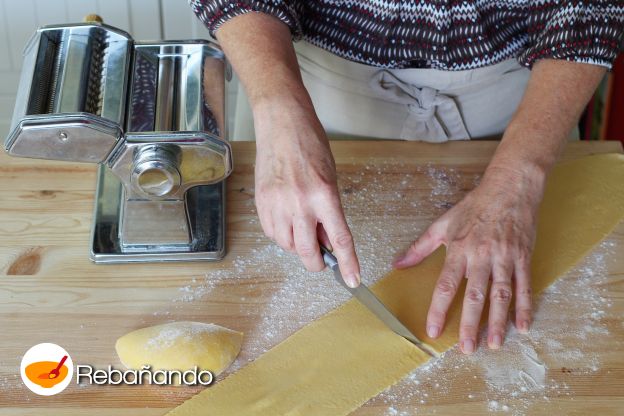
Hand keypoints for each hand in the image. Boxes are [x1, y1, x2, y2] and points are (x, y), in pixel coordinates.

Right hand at [253, 96, 360, 287]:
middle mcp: (300, 203)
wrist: (281, 123)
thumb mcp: (330, 178)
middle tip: (322, 260)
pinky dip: (281, 235)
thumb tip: (328, 240)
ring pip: (287, 246)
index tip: (353, 280)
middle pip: (307, 252)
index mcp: (324, 194)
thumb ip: (330, 212)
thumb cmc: (310, 145)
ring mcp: (277, 203)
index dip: (348, 264)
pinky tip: (288, 221)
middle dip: (317, 263)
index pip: (340, 239)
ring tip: (303, 227)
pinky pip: (271, 233)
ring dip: (297, 246)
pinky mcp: (261, 202)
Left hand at [394, 166, 544, 352]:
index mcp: (459, 249)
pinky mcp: (523, 258)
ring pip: (501, 295)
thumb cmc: (475, 206)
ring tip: (494, 344)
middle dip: (470, 323)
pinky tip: (523, 327)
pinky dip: (525, 307)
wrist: (509, 188)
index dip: (439, 308)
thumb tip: (399, 263)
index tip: (434, 330)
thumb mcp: (443, 223)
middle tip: (466, 348)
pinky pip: (524, 286)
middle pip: (474, 295)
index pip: (446, 284)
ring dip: (498, 321)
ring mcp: (505, 258)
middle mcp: (482, 256)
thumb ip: (420, 247)